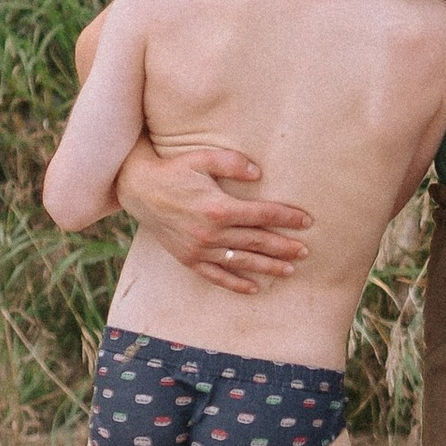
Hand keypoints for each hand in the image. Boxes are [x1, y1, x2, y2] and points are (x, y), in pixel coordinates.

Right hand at [113, 140, 309, 295]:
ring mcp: (200, 249)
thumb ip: (233, 163)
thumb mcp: (203, 157)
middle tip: (306, 251)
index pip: (262, 215)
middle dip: (284, 247)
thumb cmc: (174, 169)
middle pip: (257, 241)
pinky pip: (216, 275)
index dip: (286, 218)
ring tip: (290, 271)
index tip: (306, 221)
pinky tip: (254, 288)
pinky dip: (236, 283)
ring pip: (242, 261)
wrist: (138, 189)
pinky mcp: (189, 259)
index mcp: (218, 208)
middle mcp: (211, 233)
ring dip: (268, 267)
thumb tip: (259, 174)